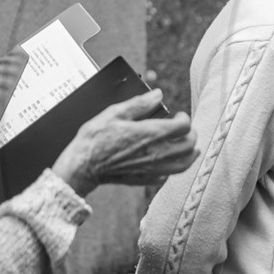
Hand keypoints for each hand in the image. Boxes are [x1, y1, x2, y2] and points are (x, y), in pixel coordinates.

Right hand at [51, 90, 197, 197]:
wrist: (82, 166)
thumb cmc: (95, 138)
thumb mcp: (114, 113)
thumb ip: (139, 104)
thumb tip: (158, 94)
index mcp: (150, 134)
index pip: (183, 126)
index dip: (184, 118)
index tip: (178, 115)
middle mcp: (156, 153)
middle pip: (189, 145)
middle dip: (191, 134)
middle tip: (184, 129)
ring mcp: (152, 169)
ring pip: (184, 164)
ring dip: (190, 153)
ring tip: (189, 146)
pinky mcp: (145, 179)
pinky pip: (168, 176)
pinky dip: (172, 168)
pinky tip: (167, 161)